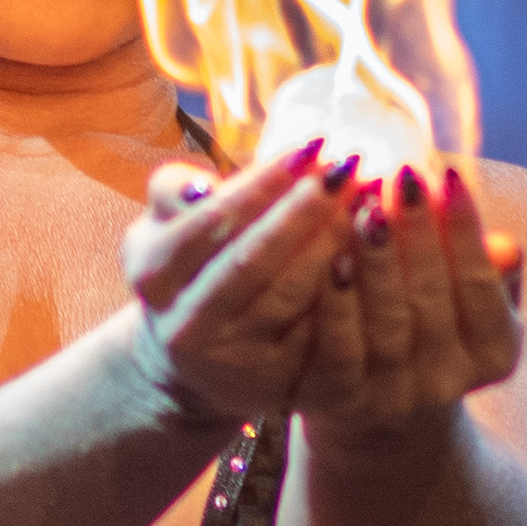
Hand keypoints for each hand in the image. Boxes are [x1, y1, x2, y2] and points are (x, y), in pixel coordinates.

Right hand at [121, 137, 347, 422]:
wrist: (192, 362)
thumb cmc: (190, 269)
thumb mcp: (162, 229)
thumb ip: (173, 192)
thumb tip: (202, 188)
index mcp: (154, 274)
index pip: (212, 219)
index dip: (264, 182)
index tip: (313, 144)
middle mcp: (187, 323)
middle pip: (252, 259)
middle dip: (305, 208)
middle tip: (351, 166)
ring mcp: (231, 357)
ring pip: (290, 294)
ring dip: (334, 242)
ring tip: (368, 199)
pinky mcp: (274, 381)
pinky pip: (317, 328)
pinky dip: (346, 286)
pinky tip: (372, 251)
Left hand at [294, 161, 524, 438]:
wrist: (380, 413)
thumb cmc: (434, 329)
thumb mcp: (473, 306)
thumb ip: (491, 273)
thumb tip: (508, 246)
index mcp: (495, 353)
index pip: (480, 283)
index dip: (464, 228)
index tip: (447, 172)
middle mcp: (448, 381)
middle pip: (432, 298)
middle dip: (417, 232)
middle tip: (400, 174)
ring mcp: (394, 396)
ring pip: (387, 322)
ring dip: (376, 261)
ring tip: (365, 205)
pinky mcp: (340, 401)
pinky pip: (339, 350)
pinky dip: (336, 304)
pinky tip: (331, 257)